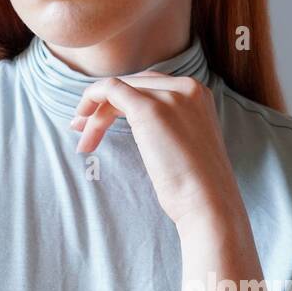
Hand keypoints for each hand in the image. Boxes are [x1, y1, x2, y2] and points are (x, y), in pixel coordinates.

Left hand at [70, 71, 242, 230]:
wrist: (209, 204)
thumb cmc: (197, 186)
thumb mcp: (187, 144)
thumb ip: (170, 126)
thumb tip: (143, 128)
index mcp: (198, 94)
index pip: (150, 87)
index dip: (122, 102)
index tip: (102, 124)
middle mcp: (187, 87)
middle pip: (133, 86)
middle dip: (105, 107)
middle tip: (83, 131)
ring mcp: (170, 95)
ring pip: (119, 90)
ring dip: (95, 113)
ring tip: (84, 142)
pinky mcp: (149, 109)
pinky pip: (110, 89)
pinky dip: (92, 98)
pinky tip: (82, 120)